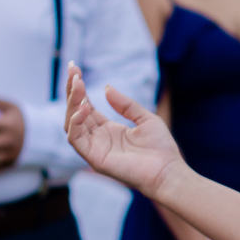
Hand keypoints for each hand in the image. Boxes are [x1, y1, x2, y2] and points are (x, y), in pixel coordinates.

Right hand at [63, 62, 183, 197]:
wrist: (168, 171)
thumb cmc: (160, 148)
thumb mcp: (145, 118)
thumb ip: (125, 104)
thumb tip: (106, 87)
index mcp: (108, 129)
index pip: (86, 106)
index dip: (79, 89)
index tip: (75, 69)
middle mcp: (97, 138)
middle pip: (75, 112)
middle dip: (72, 91)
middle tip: (73, 71)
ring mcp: (94, 148)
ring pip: (71, 124)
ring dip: (72, 103)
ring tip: (78, 85)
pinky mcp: (94, 158)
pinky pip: (75, 139)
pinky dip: (75, 122)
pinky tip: (84, 107)